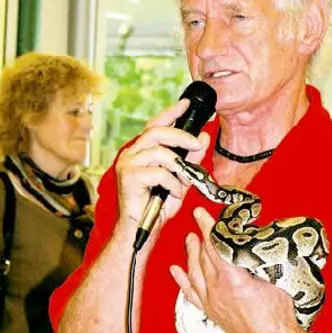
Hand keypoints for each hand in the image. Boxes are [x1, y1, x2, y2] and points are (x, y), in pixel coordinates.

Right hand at [114, 98, 210, 243]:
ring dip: (178, 170)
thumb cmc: (159, 205)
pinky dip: (171, 184)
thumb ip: (192, 159)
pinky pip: (159, 172)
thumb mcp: (182, 179)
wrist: (143, 229)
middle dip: (181, 136)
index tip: (186, 103)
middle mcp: (132, 153)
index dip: (171, 112)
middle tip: (198, 144)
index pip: (156, 124)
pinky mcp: (128, 177)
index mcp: (143, 151)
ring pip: (160, 153)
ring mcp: (128, 164)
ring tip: (181, 185)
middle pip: (157, 132)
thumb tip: (203, 137)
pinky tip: (171, 195)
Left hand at [169, 207, 315, 332]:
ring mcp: (212, 302)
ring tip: (190, 239)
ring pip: (194, 272)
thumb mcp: (275, 279)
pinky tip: (176, 270)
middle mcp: (217, 289)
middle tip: (198, 222)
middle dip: (200, 237)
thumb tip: (252, 245)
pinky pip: (191, 294)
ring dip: (190, 254)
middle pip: (203, 257)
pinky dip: (182, 280)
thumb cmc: (280, 315)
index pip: (215, 246)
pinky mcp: (212, 312)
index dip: (207, 228)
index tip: (201, 213)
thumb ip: (259, 261)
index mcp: (233, 279)